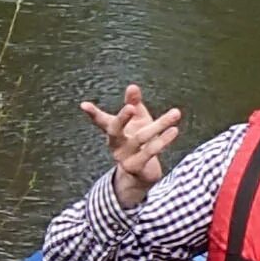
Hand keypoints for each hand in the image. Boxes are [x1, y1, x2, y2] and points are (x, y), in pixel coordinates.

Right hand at [79, 82, 180, 208]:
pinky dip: (163, 141)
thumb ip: (133, 103)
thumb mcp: (137, 120)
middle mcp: (115, 144)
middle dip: (122, 118)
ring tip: (176, 113)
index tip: (83, 105)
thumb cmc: (138, 142)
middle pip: (115, 130)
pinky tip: (174, 130)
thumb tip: (132, 86)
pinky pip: (150, 152)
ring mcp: (124, 157)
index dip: (92, 113)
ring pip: (141, 138)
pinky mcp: (136, 167)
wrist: (142, 175)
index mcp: (113, 131)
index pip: (100, 120)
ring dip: (159, 124)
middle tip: (131, 108)